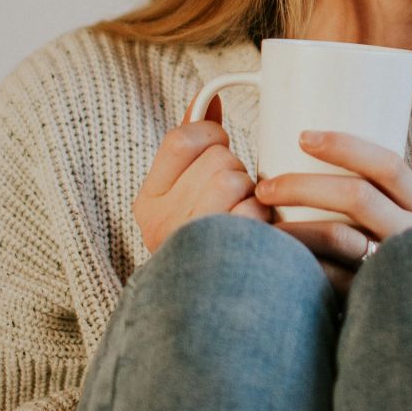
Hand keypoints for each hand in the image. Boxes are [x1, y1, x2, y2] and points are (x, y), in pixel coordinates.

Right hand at [131, 94, 273, 255]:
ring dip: (252, 194)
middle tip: (235, 196)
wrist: (211, 312)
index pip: (181, 139)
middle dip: (236, 170)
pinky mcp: (223, 260)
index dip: (212, 134)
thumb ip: (193, 143)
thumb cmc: (207, 239)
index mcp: (147, 202)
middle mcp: (161, 224)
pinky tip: (256, 236)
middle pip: (218, 159)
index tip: (220, 147)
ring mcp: (190, 244)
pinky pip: (253, 213)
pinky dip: (263, 220)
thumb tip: (208, 98)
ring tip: (245, 216)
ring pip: (235, 180)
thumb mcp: (185, 192)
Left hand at [256, 130, 411, 298]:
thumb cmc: (403, 267)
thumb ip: (376, 208)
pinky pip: (330, 278)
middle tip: (265, 187)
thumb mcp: (407, 231)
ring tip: (262, 224)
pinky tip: (277, 263)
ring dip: (293, 226)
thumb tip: (313, 166)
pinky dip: (300, 264)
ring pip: (339, 237)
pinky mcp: (374, 299)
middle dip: (303, 186)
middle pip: (358, 197)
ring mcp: (396, 269)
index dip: (346, 146)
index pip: (389, 166)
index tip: (302, 136)